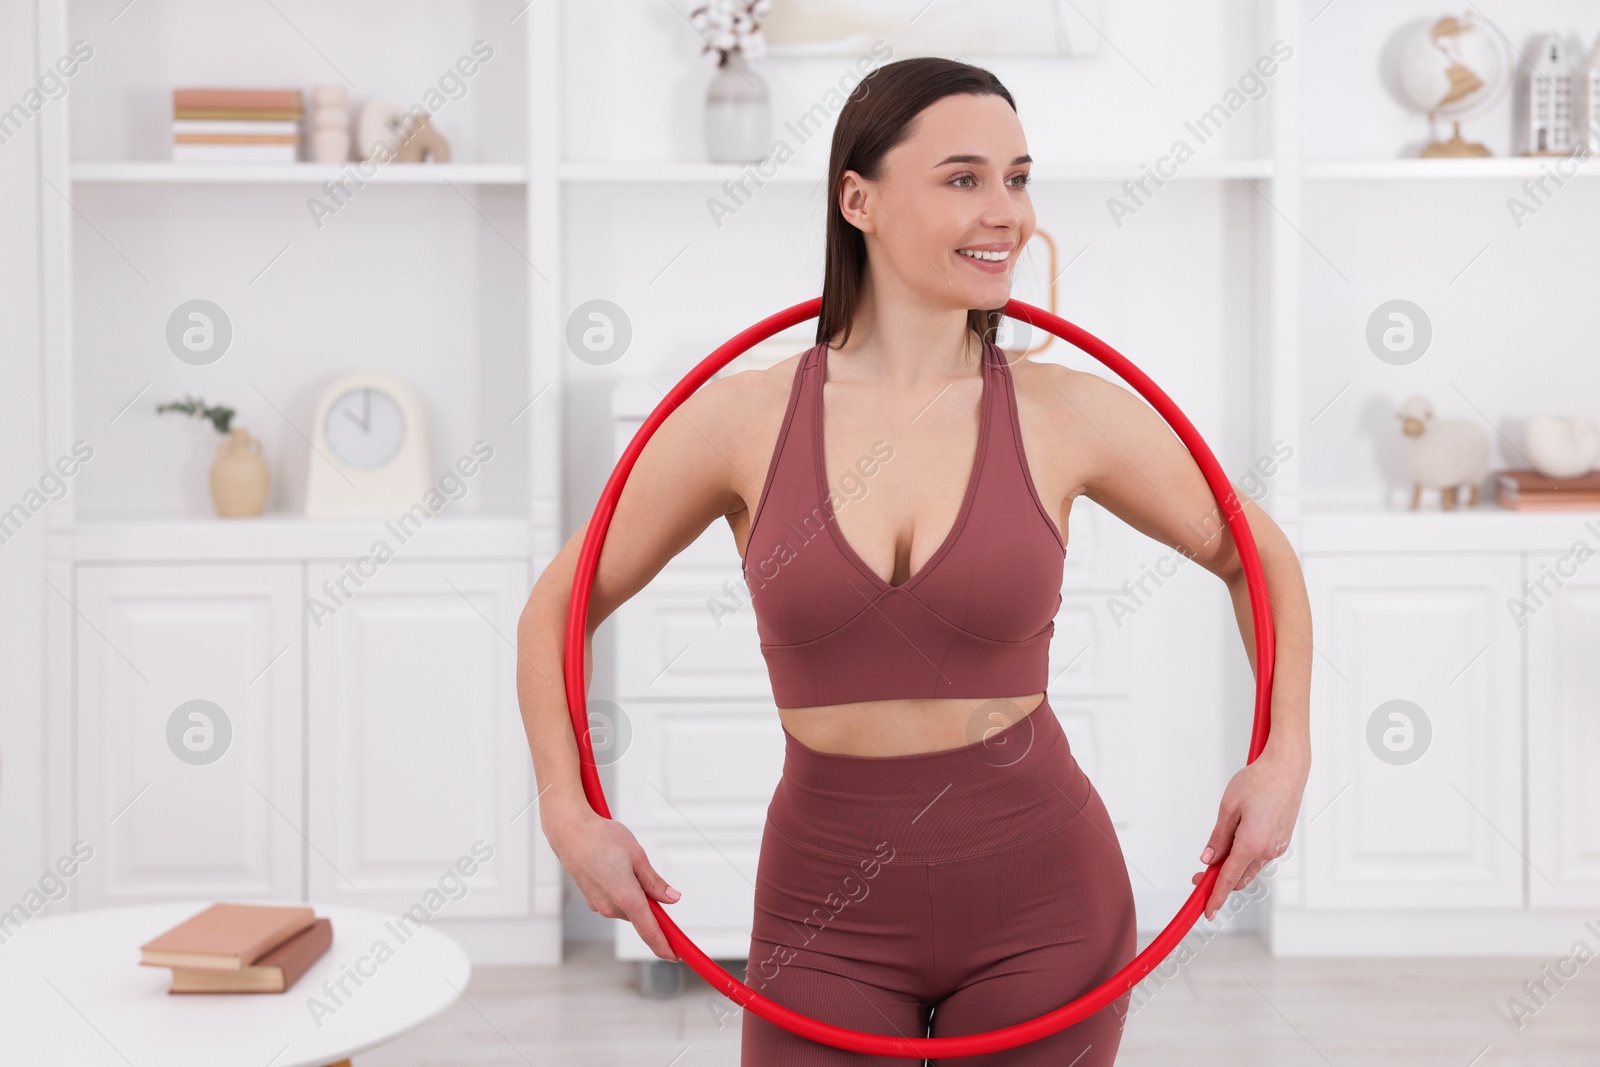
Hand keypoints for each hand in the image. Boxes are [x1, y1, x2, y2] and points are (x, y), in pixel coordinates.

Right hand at [543, 803, 682, 960]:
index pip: (649, 931)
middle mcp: (610, 907)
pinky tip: (614, 868)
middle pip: (641, 916)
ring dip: (634, 894)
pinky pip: (614, 901)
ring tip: (625, 863)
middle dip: (650, 904)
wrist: (568, 831)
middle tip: (647, 876)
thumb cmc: (601, 837)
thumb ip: (654, 882)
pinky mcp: (591, 900)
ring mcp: (598, 905)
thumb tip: (672, 899)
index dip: (664, 945)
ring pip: (627, 907)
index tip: (675, 955)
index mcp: (625, 897)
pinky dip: (621, 891)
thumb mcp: (637, 855)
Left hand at [1191, 741, 1308, 919]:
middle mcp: (1267, 851)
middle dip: (1220, 881)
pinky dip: (1246, 857)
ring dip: (1233, 868)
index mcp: (1251, 844)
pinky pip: (1260, 857)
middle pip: (1239, 878)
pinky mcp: (1282, 841)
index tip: (1207, 911)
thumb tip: (1209, 859)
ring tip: (1219, 851)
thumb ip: (1218, 837)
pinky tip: (1237, 841)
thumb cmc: (1258, 782)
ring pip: (1250, 868)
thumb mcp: (1228, 808)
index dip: (1215, 896)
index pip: (1228, 879)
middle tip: (1200, 875)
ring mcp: (1277, 847)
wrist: (1288, 769)